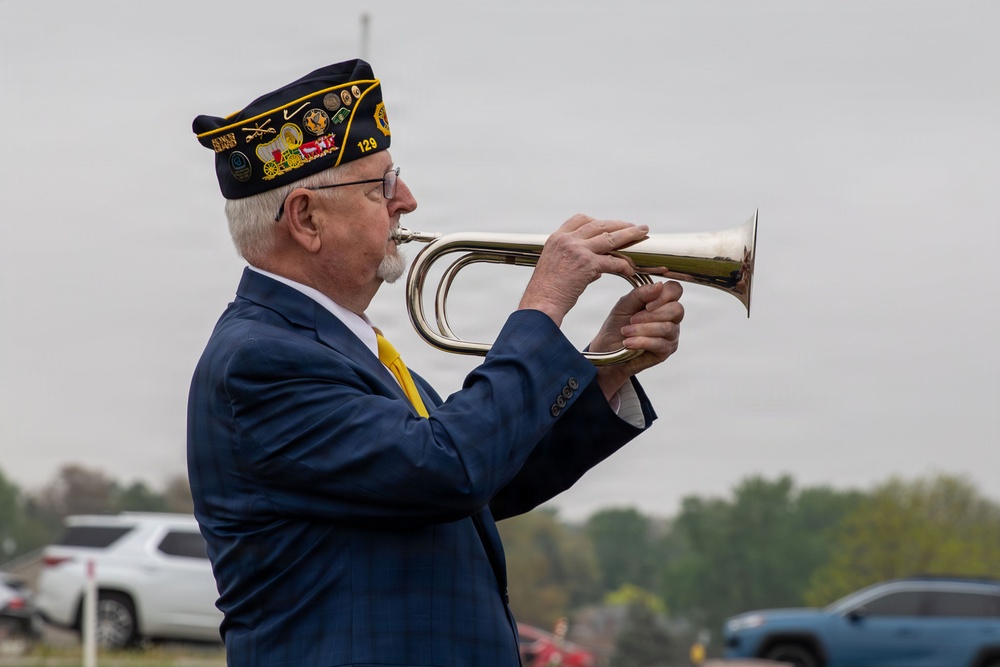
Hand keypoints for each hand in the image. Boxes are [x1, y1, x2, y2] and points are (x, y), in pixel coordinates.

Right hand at [519, 214, 649, 325]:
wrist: (540, 305)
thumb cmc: (546, 293)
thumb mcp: (555, 267)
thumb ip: (575, 261)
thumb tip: (597, 267)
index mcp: (557, 238)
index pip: (580, 220)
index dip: (598, 221)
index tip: (610, 225)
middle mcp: (566, 240)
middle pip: (599, 225)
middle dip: (620, 224)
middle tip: (636, 226)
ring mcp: (577, 250)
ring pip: (610, 237)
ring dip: (629, 234)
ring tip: (642, 234)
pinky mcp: (586, 264)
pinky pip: (612, 261)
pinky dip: (624, 265)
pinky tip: (631, 270)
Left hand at [590, 281, 683, 398]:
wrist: (608, 348)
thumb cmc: (617, 324)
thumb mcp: (624, 305)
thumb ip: (641, 294)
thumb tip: (660, 285)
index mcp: (662, 301)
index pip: (675, 290)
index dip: (665, 295)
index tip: (647, 305)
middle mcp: (671, 317)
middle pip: (676, 309)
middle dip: (651, 315)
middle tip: (632, 320)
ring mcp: (671, 334)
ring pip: (667, 328)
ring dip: (643, 329)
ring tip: (626, 332)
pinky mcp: (666, 350)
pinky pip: (661, 344)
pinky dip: (642, 342)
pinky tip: (629, 343)